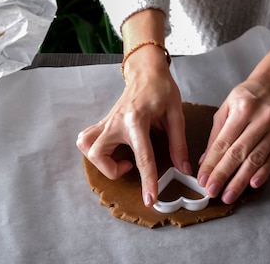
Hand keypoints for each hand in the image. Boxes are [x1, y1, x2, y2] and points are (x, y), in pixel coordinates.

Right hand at [76, 50, 190, 207]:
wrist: (145, 71)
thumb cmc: (161, 89)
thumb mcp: (175, 114)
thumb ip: (178, 143)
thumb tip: (183, 168)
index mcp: (136, 120)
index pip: (142, 157)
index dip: (147, 181)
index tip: (150, 199)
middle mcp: (116, 122)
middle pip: (98, 154)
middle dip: (111, 169)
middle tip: (129, 165)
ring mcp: (106, 121)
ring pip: (86, 147)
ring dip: (100, 160)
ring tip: (120, 158)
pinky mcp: (103, 122)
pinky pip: (88, 140)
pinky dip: (96, 150)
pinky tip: (114, 149)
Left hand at [197, 26, 269, 203]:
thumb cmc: (246, 97)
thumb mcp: (226, 108)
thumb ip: (215, 134)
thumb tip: (204, 161)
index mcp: (243, 109)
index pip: (224, 142)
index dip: (212, 163)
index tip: (202, 179)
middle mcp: (262, 119)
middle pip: (239, 153)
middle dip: (224, 175)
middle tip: (212, 191)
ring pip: (256, 160)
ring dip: (241, 180)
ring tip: (228, 195)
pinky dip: (263, 174)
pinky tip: (252, 185)